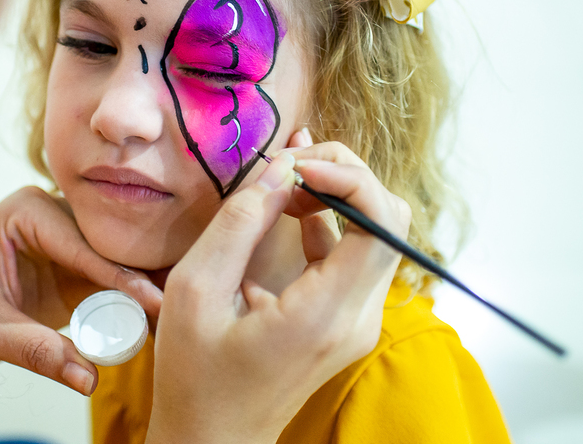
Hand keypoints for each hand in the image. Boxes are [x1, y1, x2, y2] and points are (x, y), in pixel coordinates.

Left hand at [0, 185, 162, 394]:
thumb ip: (36, 351)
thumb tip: (87, 378)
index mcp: (26, 211)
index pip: (83, 244)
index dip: (120, 276)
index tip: (156, 300)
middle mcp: (52, 212)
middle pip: (110, 243)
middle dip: (144, 275)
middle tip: (180, 304)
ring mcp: (68, 233)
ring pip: (119, 258)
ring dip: (146, 284)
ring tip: (178, 312)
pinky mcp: (78, 260)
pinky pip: (115, 277)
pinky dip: (136, 298)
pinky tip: (161, 317)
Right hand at [145, 131, 409, 443]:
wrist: (213, 438)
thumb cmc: (195, 375)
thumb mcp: (195, 290)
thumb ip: (239, 223)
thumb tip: (279, 168)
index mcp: (324, 314)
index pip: (381, 222)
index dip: (346, 175)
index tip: (293, 165)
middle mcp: (357, 317)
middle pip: (387, 218)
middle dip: (341, 175)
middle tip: (283, 168)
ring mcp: (357, 320)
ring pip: (376, 229)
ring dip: (335, 193)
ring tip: (279, 182)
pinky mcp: (346, 318)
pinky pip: (355, 252)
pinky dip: (329, 218)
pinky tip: (289, 203)